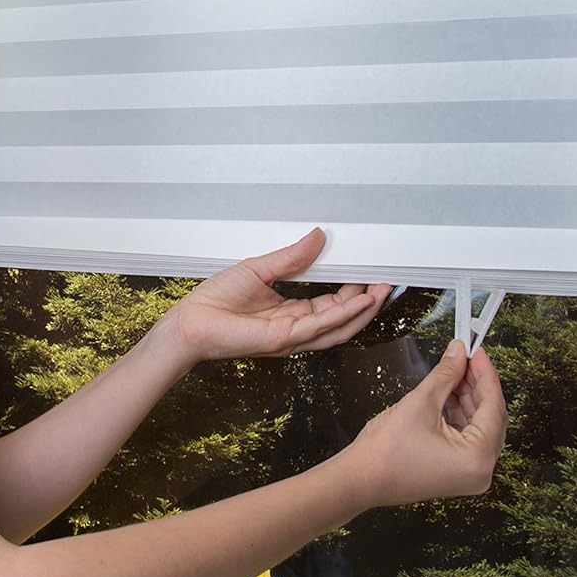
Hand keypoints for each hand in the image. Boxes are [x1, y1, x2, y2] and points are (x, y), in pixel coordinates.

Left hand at [164, 229, 391, 363]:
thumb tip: (318, 236)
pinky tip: (358, 302)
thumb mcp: (259, 269)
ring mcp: (291, 336)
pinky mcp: (283, 339)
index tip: (369, 274)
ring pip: (337, 327)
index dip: (353, 292)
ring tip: (381, 292)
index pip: (330, 304)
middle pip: (341, 319)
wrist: (191, 321)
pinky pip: (320, 327)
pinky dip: (342, 315)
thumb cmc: (215, 300)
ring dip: (362, 311)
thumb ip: (291, 257)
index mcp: (290, 313)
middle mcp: (295, 328)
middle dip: (366, 304)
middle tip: (385, 283)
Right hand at [342, 340, 507, 508]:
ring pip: (479, 425)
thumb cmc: (385, 453)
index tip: (477, 350)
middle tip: (466, 356)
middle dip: (477, 384)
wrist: (360, 479)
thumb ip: (446, 374)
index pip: (493, 405)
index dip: (485, 373)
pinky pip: (468, 437)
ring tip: (455, 370)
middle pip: (490, 416)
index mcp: (478, 458)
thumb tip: (459, 353)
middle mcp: (481, 471)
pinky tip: (450, 393)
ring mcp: (469, 474)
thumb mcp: (420, 403)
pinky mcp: (457, 472)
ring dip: (468, 397)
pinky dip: (460, 414)